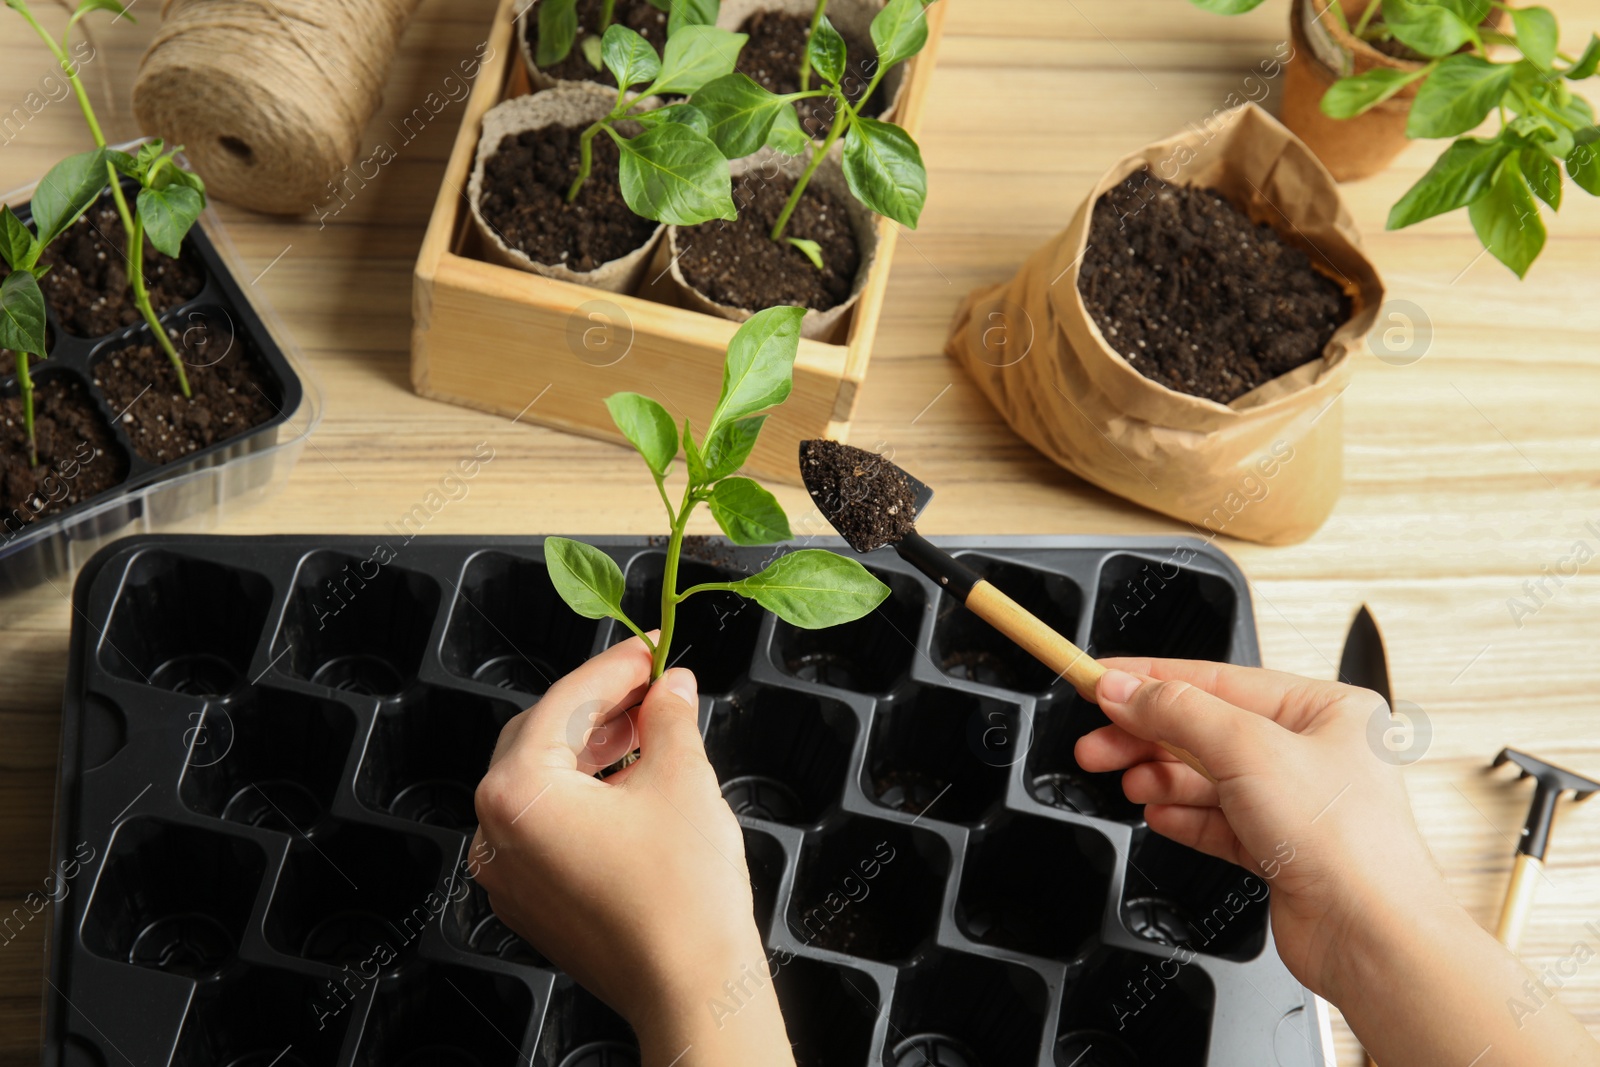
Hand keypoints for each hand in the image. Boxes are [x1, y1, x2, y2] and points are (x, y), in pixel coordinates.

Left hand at [472, 637, 793, 1066]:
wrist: (691, 989)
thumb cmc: (682, 898)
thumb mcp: (682, 778)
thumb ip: (668, 717)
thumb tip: (669, 687)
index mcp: (518, 793)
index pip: (567, 701)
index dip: (617, 665)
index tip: (651, 645)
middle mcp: (497, 833)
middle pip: (544, 737)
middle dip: (603, 706)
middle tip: (655, 683)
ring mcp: (510, 872)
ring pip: (546, 782)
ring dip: (596, 748)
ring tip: (654, 727)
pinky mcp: (533, 900)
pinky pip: (550, 826)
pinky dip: (587, 794)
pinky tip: (635, 780)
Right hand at [1077, 658, 1599, 1066]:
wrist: (1372, 937)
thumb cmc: (1349, 843)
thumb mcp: (1248, 750)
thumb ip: (1177, 712)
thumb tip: (1125, 687)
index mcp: (1325, 709)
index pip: (1219, 679)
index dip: (1151, 678)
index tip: (1101, 678)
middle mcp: (1313, 753)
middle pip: (1205, 729)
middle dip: (1147, 736)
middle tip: (1096, 741)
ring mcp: (1296, 804)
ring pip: (1208, 777)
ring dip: (1161, 778)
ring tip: (1126, 779)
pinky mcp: (1279, 850)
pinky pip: (1217, 821)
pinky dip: (1183, 816)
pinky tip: (1158, 814)